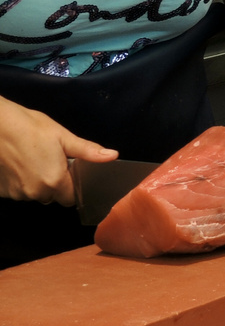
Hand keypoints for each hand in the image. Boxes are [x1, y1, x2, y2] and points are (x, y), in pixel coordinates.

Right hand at [0, 97, 115, 205]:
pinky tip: (21, 165)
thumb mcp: (63, 137)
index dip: (75, 187)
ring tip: (36, 160)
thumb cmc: (30, 127)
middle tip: (54, 162)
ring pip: (35, 194)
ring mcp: (16, 193)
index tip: (72, 173)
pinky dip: (21, 182)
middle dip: (57, 184)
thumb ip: (88, 151)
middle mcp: (35, 192)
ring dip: (38, 183)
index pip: (72, 198)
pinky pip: (18, 191)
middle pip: (53, 197)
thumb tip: (113, 156)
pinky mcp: (2, 191)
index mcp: (54, 181)